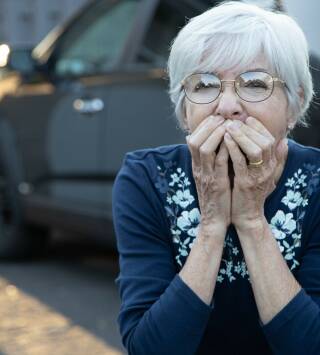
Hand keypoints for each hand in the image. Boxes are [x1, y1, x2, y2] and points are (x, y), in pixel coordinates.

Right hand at [186, 115, 230, 242]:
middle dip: (208, 126)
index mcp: (197, 166)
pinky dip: (225, 149)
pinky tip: (233, 141)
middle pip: (195, 140)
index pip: (193, 140)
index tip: (215, 118)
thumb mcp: (208, 177)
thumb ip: (209, 161)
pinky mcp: (217, 183)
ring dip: (216, 134)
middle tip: (221, 118)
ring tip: (227, 125)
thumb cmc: (215, 198)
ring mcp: (206, 176)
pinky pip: (219, 162)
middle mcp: (198, 169)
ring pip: (204, 148)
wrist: (214, 220)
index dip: (203, 126)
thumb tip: (212, 145)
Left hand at [223, 117, 287, 231]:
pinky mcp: (244, 183)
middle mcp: (267, 170)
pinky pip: (240, 162)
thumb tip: (284, 142)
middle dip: (249, 129)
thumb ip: (277, 160)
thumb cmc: (254, 194)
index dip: (259, 127)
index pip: (270, 140)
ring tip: (229, 126)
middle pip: (264, 142)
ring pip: (254, 150)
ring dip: (242, 136)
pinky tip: (225, 140)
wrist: (247, 216)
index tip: (247, 119)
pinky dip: (233, 149)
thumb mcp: (268, 176)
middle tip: (235, 120)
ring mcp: (257, 177)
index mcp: (271, 166)